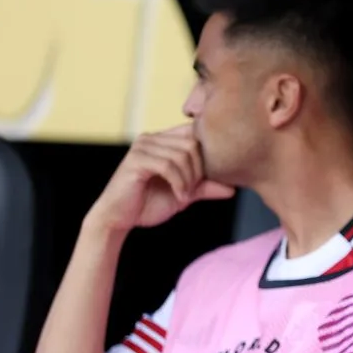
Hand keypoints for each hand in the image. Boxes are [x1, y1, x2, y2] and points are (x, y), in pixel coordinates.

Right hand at [86, 125, 234, 232]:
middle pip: (193, 143)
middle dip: (200, 169)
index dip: (207, 153)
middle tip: (195, 189)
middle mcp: (152, 138)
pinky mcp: (136, 160)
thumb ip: (205, 187)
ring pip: (182, 154)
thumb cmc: (149, 204)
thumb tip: (234, 189)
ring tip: (186, 195)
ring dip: (190, 179)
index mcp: (163, 140)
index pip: (194, 134)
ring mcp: (142, 147)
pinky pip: (168, 166)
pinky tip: (180, 197)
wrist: (118, 219)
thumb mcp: (184, 193)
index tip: (207, 178)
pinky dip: (179, 183)